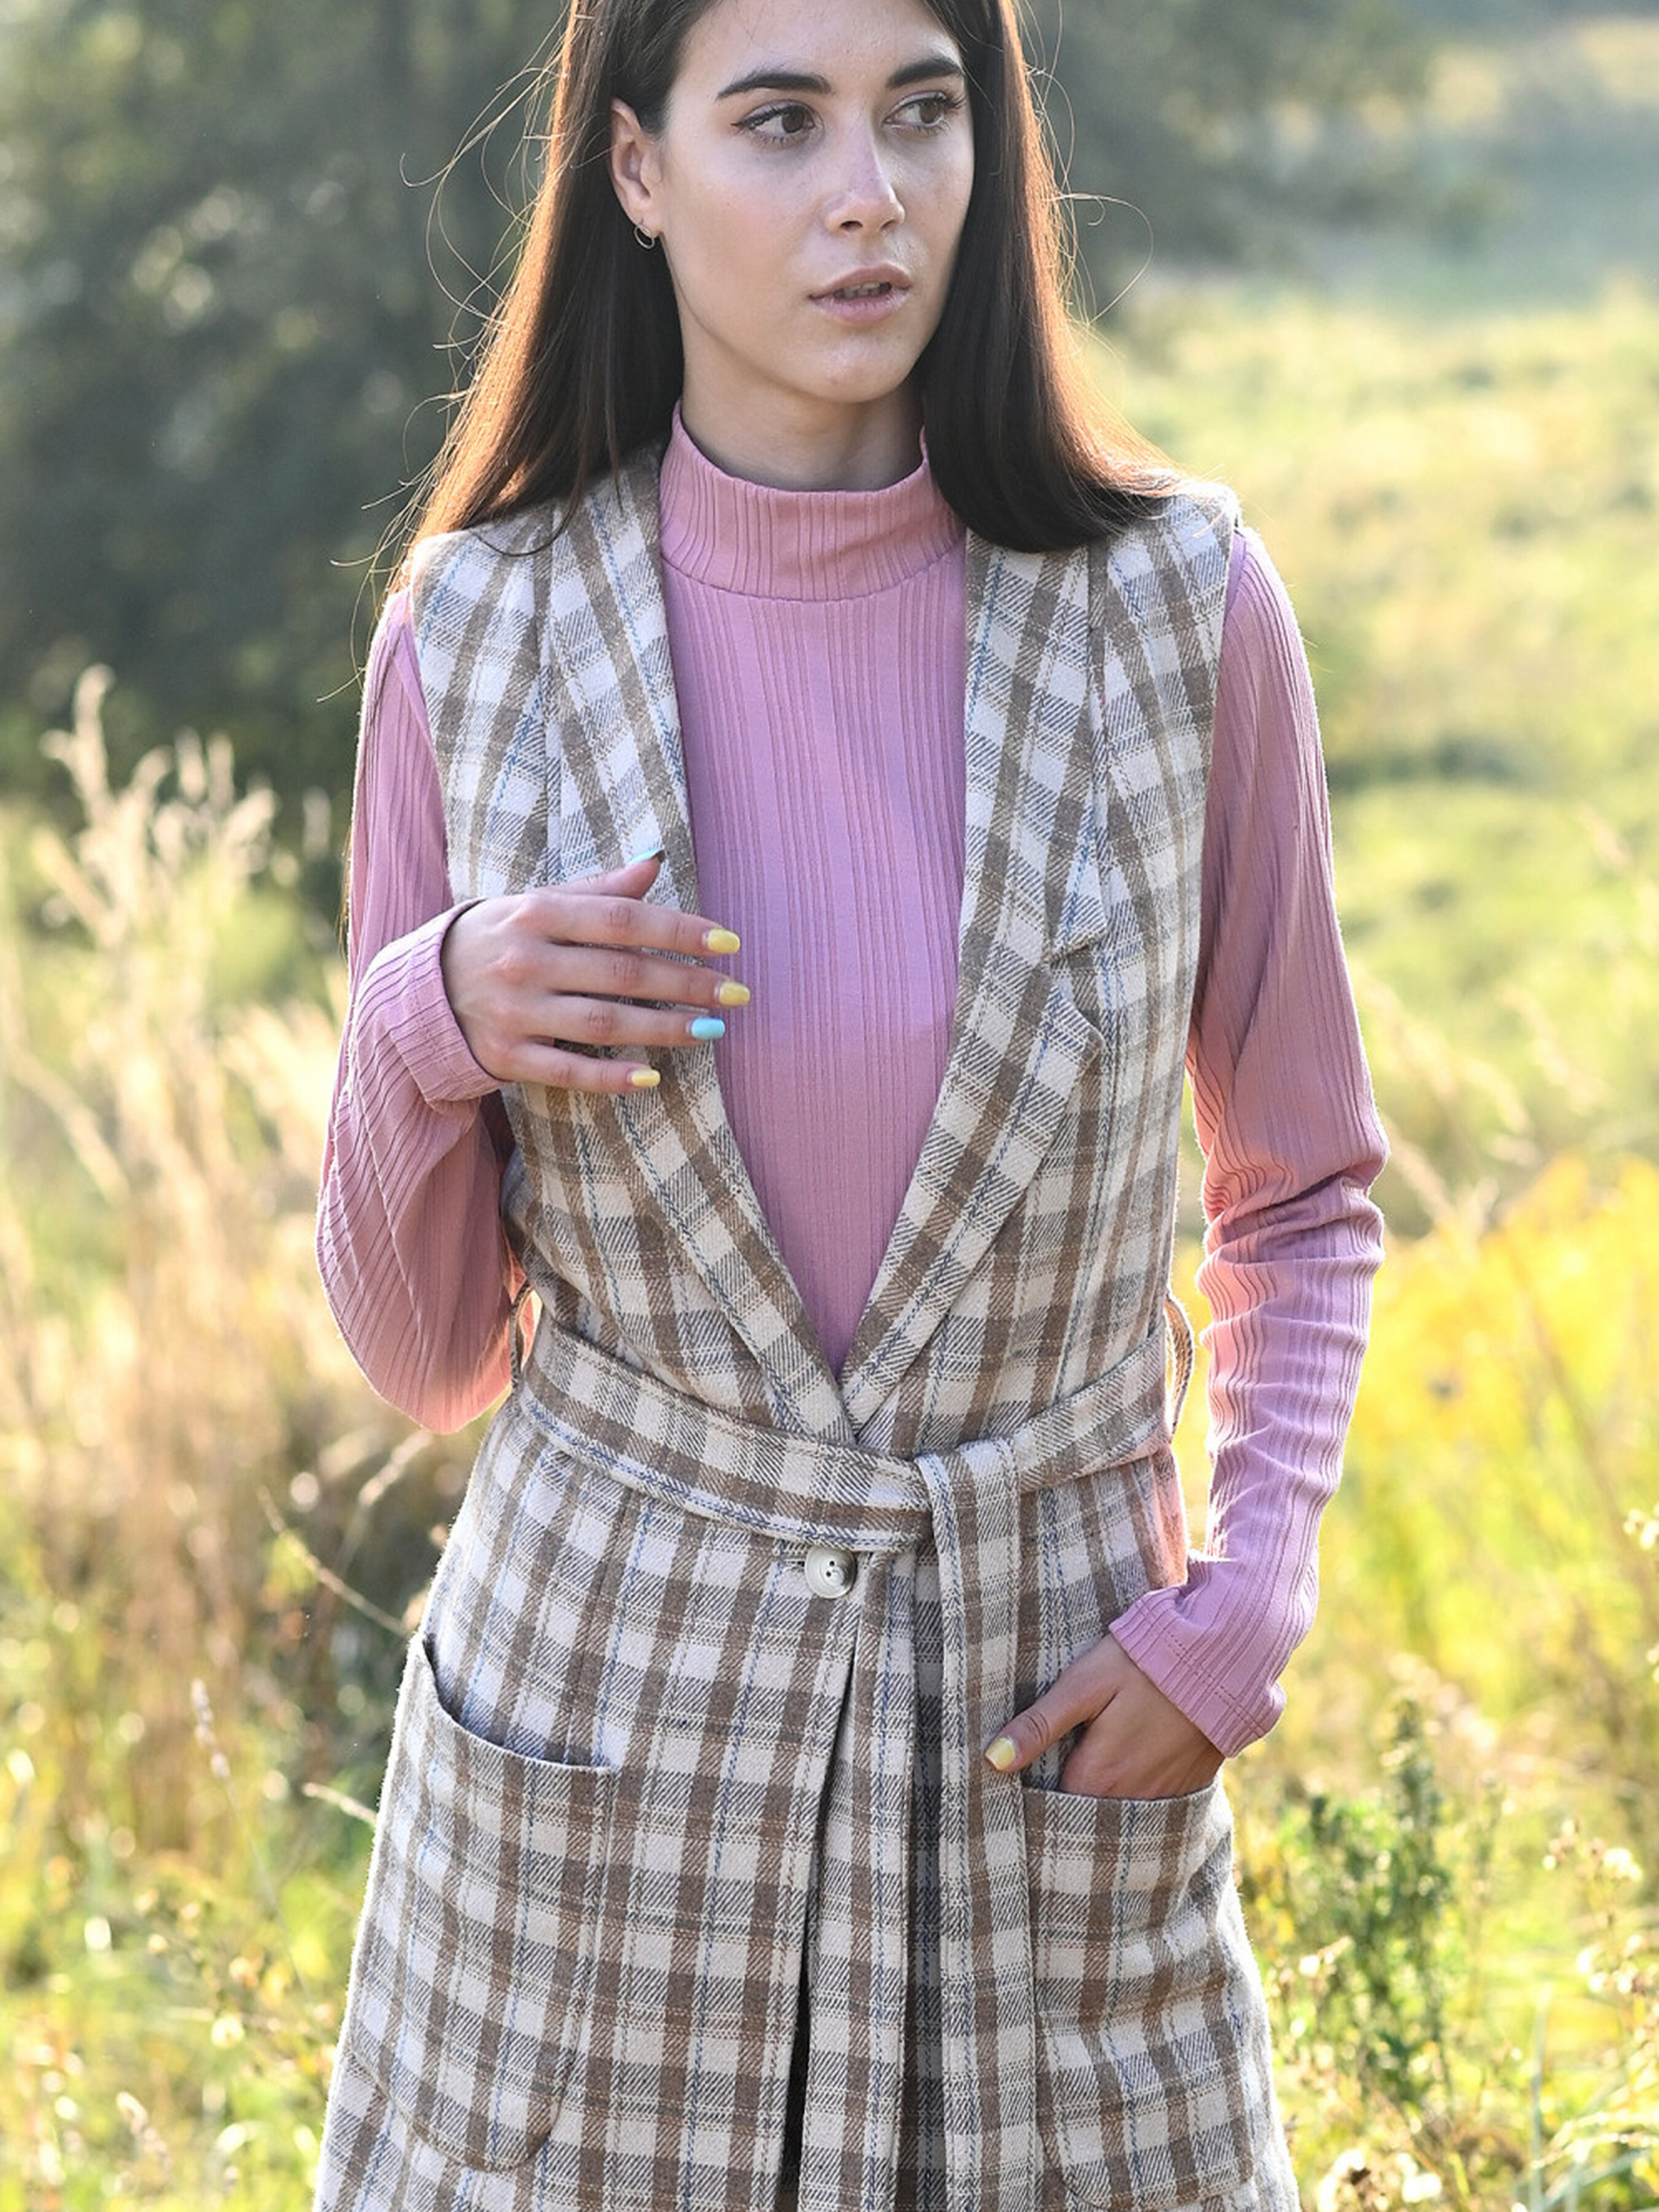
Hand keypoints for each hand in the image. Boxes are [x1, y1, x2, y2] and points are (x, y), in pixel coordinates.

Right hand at [439, 852, 747, 1092]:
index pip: (624, 920)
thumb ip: (598, 890)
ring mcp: (516, 1011)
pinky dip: (611, 1075)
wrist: (420, 989)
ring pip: (604, 1022)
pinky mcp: (507, 1056)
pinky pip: (568, 1070)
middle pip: (623, 973)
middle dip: (687, 984)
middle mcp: (527, 960)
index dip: (680, 931)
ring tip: (713, 1031)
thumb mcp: (539, 903)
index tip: (729, 943)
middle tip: (736, 994)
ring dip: (665, 1029)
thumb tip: (654, 865)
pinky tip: (652, 1075)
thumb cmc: (499, 938)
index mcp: (538, 912)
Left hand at [984, 1632, 1223, 1799]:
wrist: (1223, 1657)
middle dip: (1064, 1810)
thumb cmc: (1144, 1663)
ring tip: (1078, 1783)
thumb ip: (1041, 1724)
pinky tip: (1123, 1773)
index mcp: (1099, 1777)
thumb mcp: (1084, 1685)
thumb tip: (992, 1761)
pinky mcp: (1189, 1785)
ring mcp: (1165, 1796)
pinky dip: (1133, 1795)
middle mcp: (1132, 1799)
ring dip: (1100, 1804)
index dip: (1031, 1805)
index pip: (1052, 1812)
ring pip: (1118, 1813)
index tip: (1011, 1799)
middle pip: (1086, 1817)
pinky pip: (1151, 1804)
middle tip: (1042, 1791)